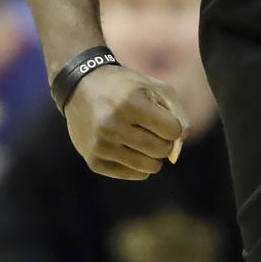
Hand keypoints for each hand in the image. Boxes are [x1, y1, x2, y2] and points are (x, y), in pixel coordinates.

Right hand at [64, 65, 189, 180]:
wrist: (83, 87)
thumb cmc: (127, 87)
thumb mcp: (156, 87)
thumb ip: (178, 116)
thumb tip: (176, 154)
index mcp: (131, 102)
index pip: (173, 131)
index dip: (172, 125)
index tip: (161, 117)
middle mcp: (113, 125)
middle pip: (161, 150)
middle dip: (164, 141)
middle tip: (152, 129)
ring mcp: (101, 145)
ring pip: (148, 167)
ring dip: (152, 155)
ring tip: (142, 139)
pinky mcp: (93, 161)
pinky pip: (130, 174)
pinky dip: (137, 164)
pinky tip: (128, 147)